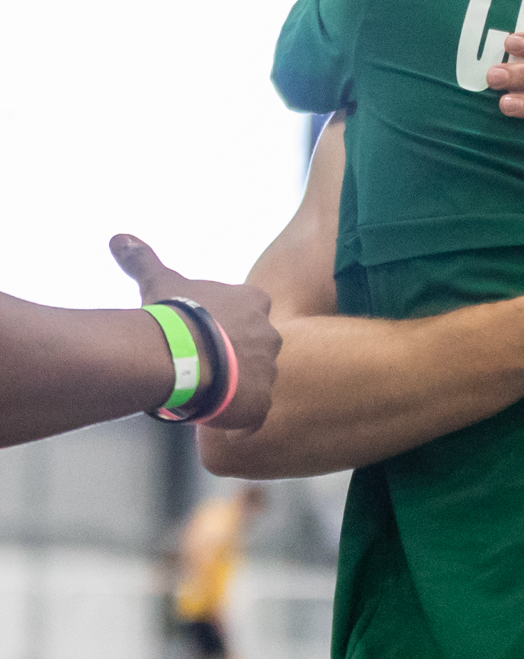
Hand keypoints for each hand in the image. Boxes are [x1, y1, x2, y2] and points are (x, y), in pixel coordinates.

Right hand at [110, 236, 279, 432]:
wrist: (181, 354)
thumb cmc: (172, 315)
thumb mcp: (160, 281)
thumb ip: (143, 259)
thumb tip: (118, 237)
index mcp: (254, 302)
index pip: (245, 316)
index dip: (220, 329)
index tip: (197, 337)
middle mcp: (271, 334)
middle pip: (251, 352)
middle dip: (229, 361)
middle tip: (195, 368)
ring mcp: (269, 371)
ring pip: (251, 384)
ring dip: (229, 390)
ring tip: (198, 392)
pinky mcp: (262, 404)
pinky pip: (252, 417)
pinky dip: (234, 421)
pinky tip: (209, 415)